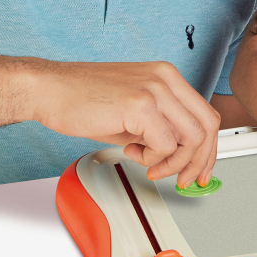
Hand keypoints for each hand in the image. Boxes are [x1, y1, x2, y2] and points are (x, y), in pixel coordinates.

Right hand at [30, 60, 219, 188]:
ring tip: (150, 165)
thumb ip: (160, 126)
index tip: (199, 170)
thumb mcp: (133, 110)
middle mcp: (165, 78)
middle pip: (208, 127)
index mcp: (167, 76)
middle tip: (183, 179)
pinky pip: (165, 145)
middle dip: (199, 162)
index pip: (206, 114)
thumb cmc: (82, 99)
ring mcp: (155, 89)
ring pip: (192, 138)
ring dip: (174, 163)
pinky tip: (131, 152)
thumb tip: (180, 154)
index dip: (208, 149)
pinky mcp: (140, 105)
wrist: (48, 89)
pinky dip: (152, 158)